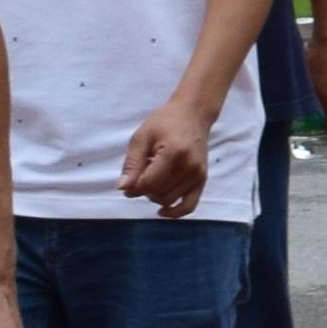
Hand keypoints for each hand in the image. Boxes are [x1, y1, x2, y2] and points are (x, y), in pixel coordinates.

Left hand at [122, 94, 215, 213]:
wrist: (193, 114)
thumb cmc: (165, 122)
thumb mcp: (141, 138)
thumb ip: (132, 164)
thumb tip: (123, 188)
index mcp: (174, 154)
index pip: (148, 184)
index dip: (132, 188)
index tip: (127, 182)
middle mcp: (189, 167)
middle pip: (158, 194)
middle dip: (144, 190)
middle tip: (141, 175)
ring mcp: (198, 175)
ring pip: (169, 200)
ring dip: (155, 196)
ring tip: (154, 178)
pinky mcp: (202, 180)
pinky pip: (189, 206)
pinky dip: (175, 212)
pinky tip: (162, 211)